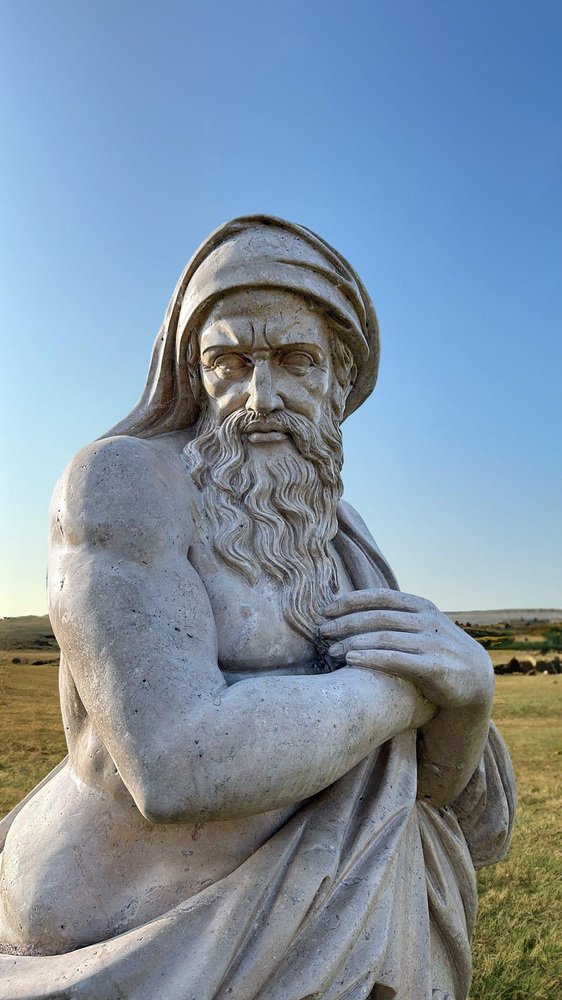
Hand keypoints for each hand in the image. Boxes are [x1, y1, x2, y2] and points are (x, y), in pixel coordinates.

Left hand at [320, 589, 493, 710]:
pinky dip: (370, 658)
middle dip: (346, 623)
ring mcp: (431, 643)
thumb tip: (355, 608)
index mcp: (421, 606)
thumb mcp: (423, 626)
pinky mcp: (433, 667)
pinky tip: (350, 661)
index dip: (351, 601)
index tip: (327, 610)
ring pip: (383, 637)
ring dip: (352, 643)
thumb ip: (397, 616)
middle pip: (378, 617)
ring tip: (331, 651)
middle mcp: (426, 621)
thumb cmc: (437, 650)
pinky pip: (395, 659)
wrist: (475, 678)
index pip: (380, 597)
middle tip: (323, 632)